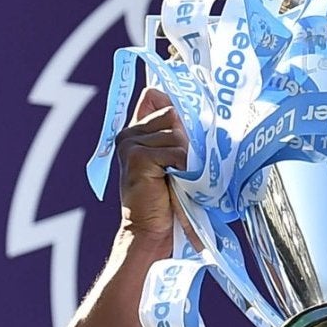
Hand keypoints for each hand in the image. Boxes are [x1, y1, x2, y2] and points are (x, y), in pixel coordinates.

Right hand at [116, 85, 187, 252]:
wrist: (152, 230)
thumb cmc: (167, 198)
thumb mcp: (173, 160)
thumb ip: (177, 134)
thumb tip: (197, 110)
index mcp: (135, 130)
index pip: (154, 96)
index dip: (173, 106)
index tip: (185, 126)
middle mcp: (129, 133)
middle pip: (172, 114)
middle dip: (185, 138)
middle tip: (182, 164)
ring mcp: (131, 144)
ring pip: (176, 133)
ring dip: (186, 156)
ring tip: (179, 175)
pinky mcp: (138, 157)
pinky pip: (175, 151)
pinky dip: (184, 167)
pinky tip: (176, 181)